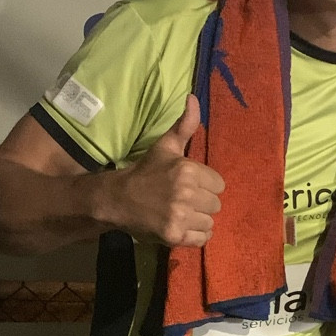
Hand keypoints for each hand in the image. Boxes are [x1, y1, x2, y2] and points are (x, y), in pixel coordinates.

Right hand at [107, 94, 224, 247]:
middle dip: (201, 203)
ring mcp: (180, 216)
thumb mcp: (166, 146)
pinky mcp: (174, 236)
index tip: (189, 185)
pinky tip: (182, 226)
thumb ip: (185, 125)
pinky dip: (195, 236)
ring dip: (198, 220)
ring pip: (210, 222)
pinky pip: (202, 239)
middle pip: (215, 204)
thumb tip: (193, 97)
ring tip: (181, 213)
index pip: (219, 184)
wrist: (117, 199)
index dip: (205, 185)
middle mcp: (186, 193)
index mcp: (187, 170)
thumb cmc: (145, 172)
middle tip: (182, 200)